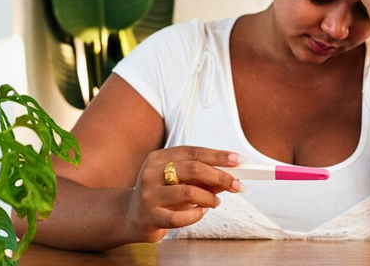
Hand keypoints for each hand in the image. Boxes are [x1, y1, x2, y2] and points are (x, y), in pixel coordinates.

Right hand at [124, 146, 244, 242]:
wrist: (132, 216)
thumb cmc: (161, 195)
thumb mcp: (180, 181)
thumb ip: (203, 178)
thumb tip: (230, 175)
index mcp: (160, 157)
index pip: (194, 152)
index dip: (218, 155)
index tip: (237, 160)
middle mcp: (152, 172)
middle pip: (193, 169)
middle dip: (220, 176)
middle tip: (236, 184)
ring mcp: (149, 194)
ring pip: (189, 192)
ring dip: (209, 198)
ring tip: (215, 202)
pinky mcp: (150, 216)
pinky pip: (180, 217)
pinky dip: (196, 215)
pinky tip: (200, 212)